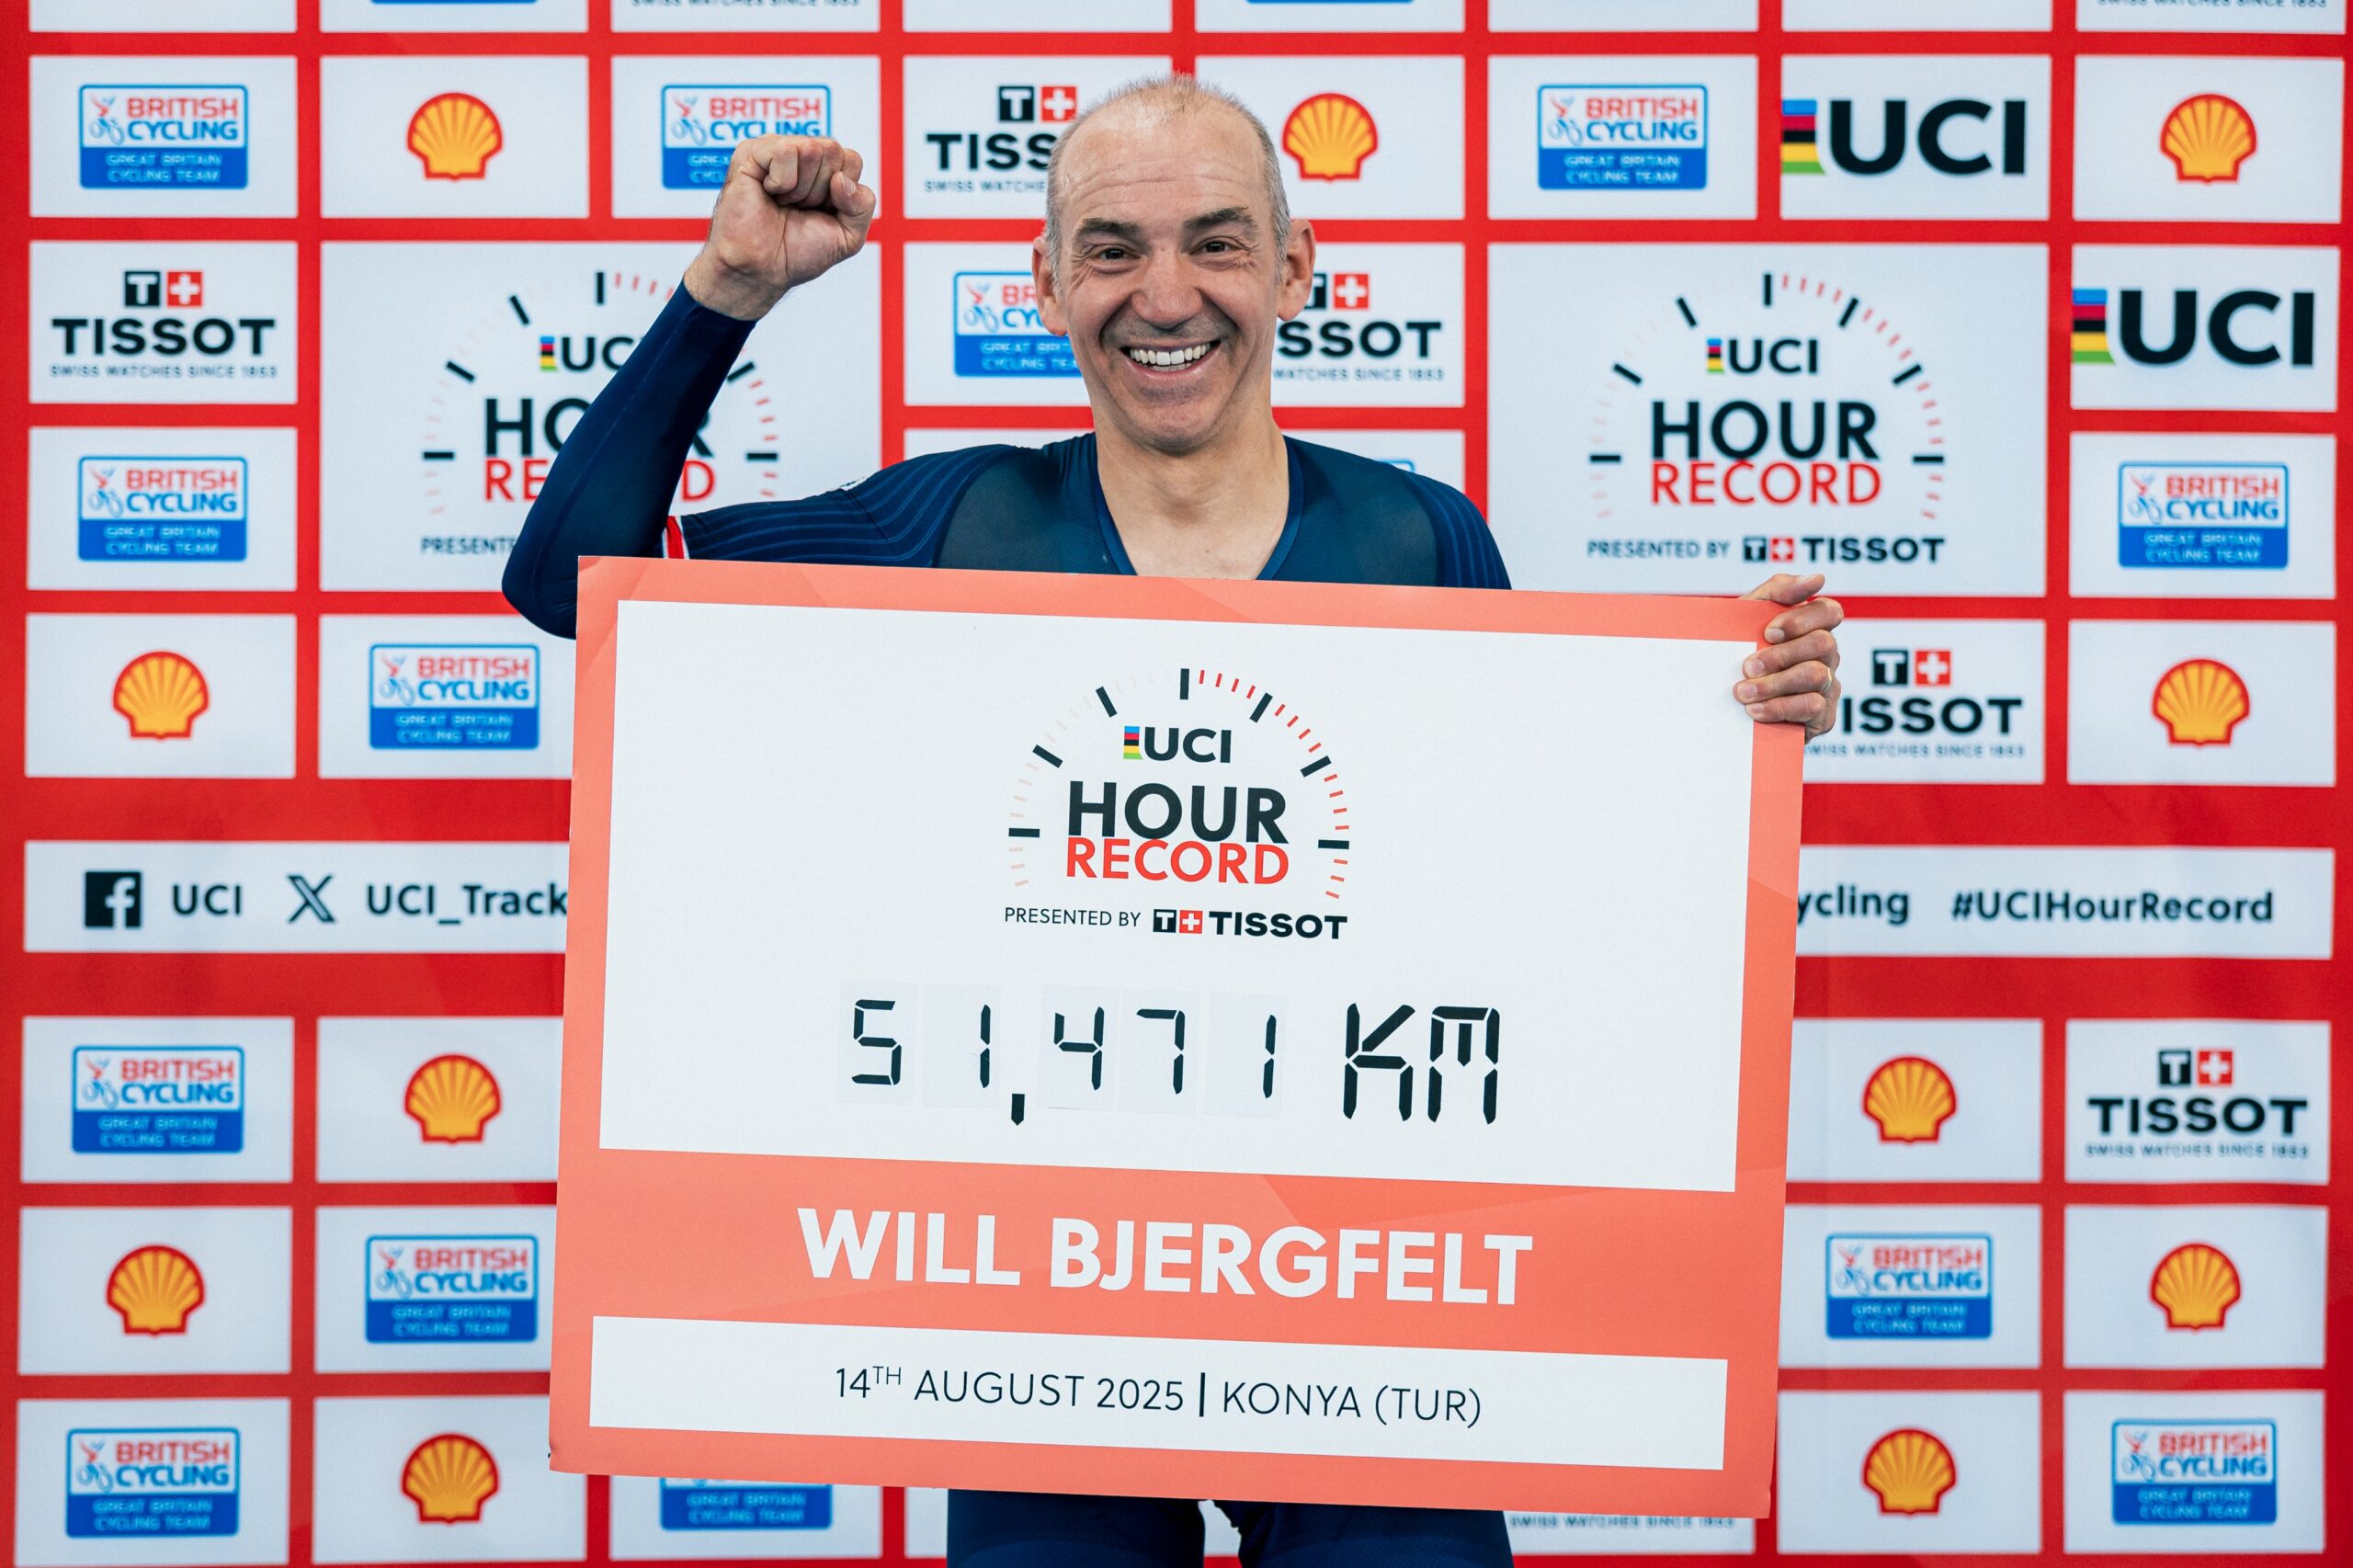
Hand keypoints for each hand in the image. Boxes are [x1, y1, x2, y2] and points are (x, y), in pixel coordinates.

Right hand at [682, 136, 876, 320]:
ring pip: (811, 149)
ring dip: (801, 189)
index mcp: (824, 167)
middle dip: (821, 191)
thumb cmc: (798, 252)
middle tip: (798, 208)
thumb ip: (863, 205)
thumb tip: (841, 179)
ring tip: (782, 203)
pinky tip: (768, 193)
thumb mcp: (849, 236)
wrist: (763, 270)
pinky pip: (785, 151)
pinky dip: (782, 182)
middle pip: (833, 150)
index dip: (842, 194)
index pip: (852, 159)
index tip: (819, 212)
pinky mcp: (751, 152)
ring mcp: (774, 148)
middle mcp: (800, 152)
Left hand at [1735, 574, 1842, 741]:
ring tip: (1742, 692)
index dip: (1802, 619)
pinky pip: (1812, 707)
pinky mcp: (1822, 717)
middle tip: (1747, 667)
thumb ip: (1776, 591)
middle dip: (1781, 655)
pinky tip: (1755, 710)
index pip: (1829, 611)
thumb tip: (1817, 578)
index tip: (1768, 632)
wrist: (1717, 707)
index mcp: (1812, 628)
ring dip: (1774, 684)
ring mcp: (1827, 686)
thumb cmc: (1736, 654)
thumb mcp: (1745, 618)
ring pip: (1815, 676)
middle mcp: (1826, 656)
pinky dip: (1779, 708)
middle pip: (1822, 644)